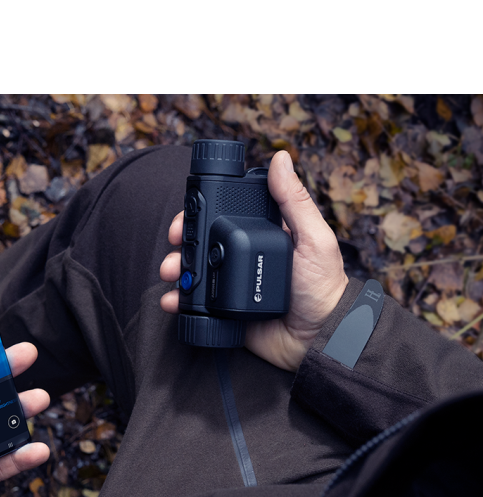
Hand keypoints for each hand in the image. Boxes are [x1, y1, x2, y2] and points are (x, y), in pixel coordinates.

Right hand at [160, 150, 347, 372]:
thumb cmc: (325, 286)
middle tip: (176, 245)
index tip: (188, 213)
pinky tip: (173, 300)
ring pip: (194, 271)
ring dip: (177, 269)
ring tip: (172, 273)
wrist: (320, 338)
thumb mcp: (314, 239)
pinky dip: (179, 301)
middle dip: (182, 242)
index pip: (225, 214)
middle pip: (202, 241)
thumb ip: (295, 201)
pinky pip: (196, 303)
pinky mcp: (225, 310)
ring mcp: (232, 283)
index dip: (201, 211)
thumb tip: (280, 158)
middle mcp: (243, 255)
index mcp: (261, 233)